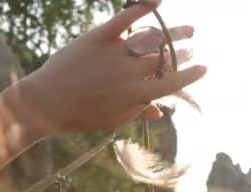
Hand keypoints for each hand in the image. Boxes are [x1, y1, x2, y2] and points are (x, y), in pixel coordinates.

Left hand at [19, 0, 206, 132]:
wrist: (46, 101)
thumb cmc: (80, 116)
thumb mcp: (112, 120)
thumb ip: (137, 112)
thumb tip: (159, 111)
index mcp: (135, 94)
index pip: (171, 83)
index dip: (190, 75)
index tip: (204, 68)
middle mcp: (129, 72)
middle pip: (164, 59)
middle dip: (183, 53)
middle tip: (192, 48)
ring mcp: (115, 52)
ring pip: (151, 39)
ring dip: (174, 33)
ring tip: (189, 30)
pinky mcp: (98, 37)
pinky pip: (124, 19)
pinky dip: (142, 8)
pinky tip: (159, 1)